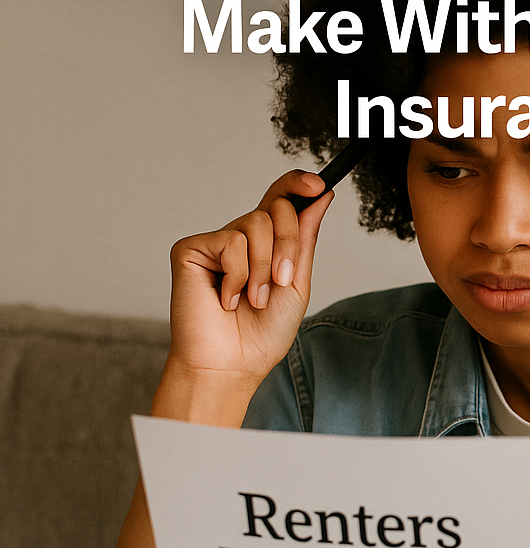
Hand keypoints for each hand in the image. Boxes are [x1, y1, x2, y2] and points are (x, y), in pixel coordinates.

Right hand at [164, 170, 332, 398]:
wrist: (232, 363)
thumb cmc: (263, 332)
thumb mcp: (295, 283)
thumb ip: (304, 239)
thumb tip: (321, 196)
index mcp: (266, 245)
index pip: (280, 200)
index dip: (297, 184)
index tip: (318, 185)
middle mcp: (240, 237)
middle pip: (276, 208)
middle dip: (288, 244)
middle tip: (281, 281)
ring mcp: (215, 242)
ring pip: (256, 223)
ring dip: (264, 268)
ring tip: (253, 299)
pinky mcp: (191, 249)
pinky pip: (231, 242)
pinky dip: (238, 275)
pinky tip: (226, 299)